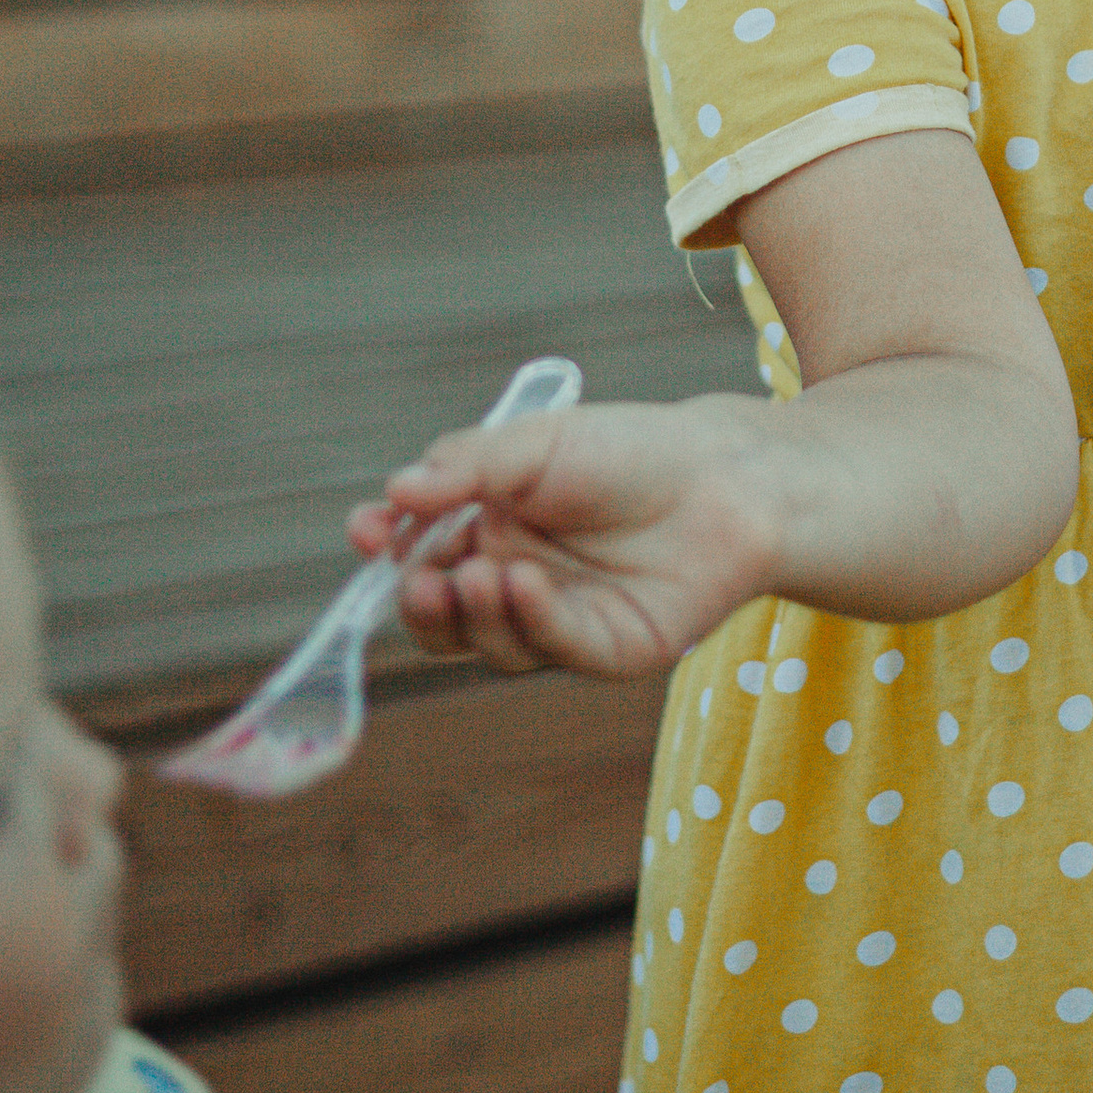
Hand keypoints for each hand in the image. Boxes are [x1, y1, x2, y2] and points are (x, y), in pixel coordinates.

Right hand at [346, 395, 778, 677]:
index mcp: (489, 527)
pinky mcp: (604, 649)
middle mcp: (514, 579)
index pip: (417, 552)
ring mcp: (557, 620)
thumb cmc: (631, 450)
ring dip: (472, 614)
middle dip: (419, 602)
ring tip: (479, 573)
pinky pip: (550, 649)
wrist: (727, 477)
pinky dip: (527, 621)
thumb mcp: (538, 443)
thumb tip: (394, 493)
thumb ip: (466, 467)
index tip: (365, 532)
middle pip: (441, 616)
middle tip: (417, 580)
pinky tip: (524, 584)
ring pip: (486, 643)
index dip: (385, 550)